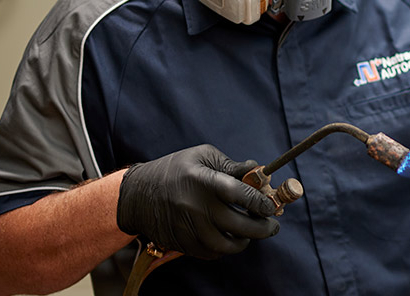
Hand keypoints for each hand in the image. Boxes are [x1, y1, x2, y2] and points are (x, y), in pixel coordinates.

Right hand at [116, 144, 278, 258]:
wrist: (137, 194)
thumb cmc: (175, 170)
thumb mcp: (202, 156)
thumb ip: (231, 165)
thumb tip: (259, 171)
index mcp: (203, 181)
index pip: (240, 194)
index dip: (260, 202)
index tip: (271, 206)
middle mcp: (196, 206)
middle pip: (239, 226)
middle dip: (263, 228)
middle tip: (272, 225)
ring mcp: (189, 228)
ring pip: (227, 245)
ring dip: (245, 241)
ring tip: (250, 234)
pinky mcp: (182, 243)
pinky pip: (211, 253)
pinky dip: (225, 248)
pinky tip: (230, 238)